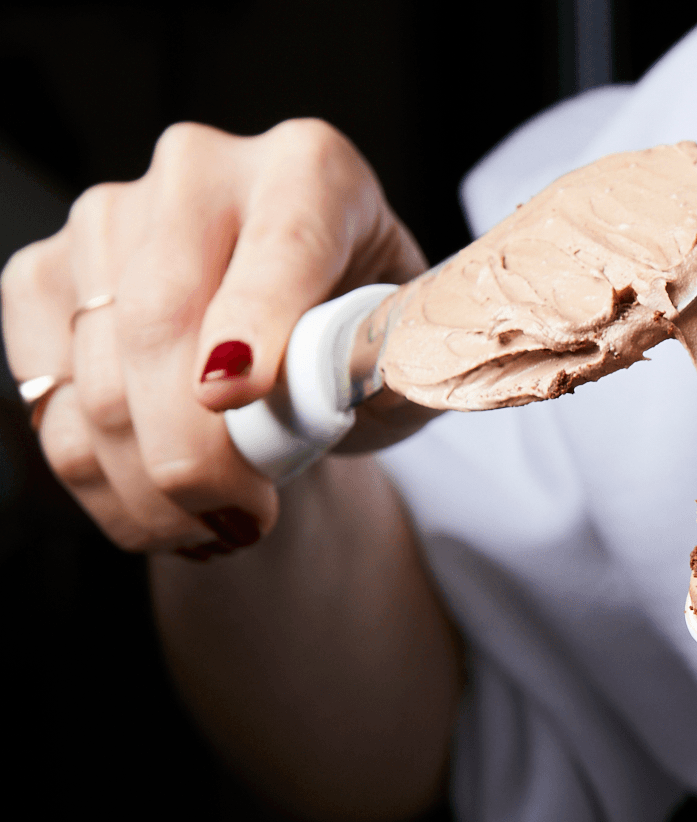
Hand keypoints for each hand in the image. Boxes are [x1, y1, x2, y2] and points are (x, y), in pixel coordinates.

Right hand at [1, 119, 426, 558]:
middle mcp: (198, 173)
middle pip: (163, 319)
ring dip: (151, 484)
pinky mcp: (42, 276)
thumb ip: (402, 365)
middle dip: (195, 447)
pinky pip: (50, 402)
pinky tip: (162, 513)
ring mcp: (106, 219)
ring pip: (99, 376)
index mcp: (310, 170)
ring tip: (214, 528)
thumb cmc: (360, 339)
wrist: (293, 337)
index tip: (239, 398)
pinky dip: (107, 482)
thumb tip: (381, 382)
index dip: (253, 321)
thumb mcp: (406, 352)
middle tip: (243, 521)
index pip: (280, 243)